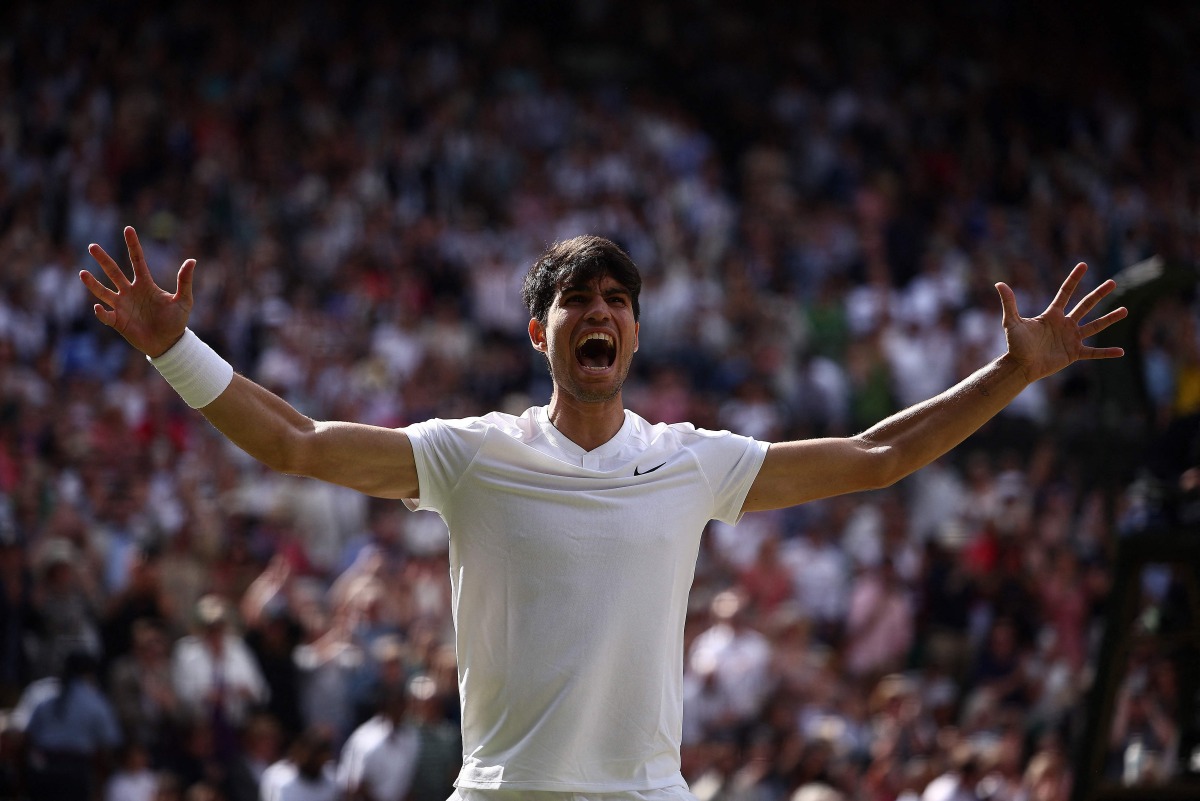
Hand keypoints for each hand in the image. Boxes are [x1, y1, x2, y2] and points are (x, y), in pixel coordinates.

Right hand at [80, 226, 194, 356]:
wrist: (168, 343)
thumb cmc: (176, 321)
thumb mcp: (184, 300)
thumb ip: (184, 281)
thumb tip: (192, 260)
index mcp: (145, 284)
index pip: (137, 260)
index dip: (133, 245)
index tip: (128, 228)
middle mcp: (130, 292)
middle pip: (114, 272)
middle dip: (103, 260)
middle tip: (92, 246)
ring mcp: (122, 306)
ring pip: (103, 292)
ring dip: (93, 283)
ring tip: (83, 273)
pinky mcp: (118, 321)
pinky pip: (106, 315)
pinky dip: (101, 312)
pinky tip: (98, 307)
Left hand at [996, 262, 1127, 382]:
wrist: (1020, 366)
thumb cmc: (1015, 345)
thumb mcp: (1012, 322)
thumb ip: (1009, 303)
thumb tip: (999, 283)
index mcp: (1052, 315)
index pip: (1065, 293)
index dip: (1074, 279)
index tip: (1083, 265)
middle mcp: (1065, 324)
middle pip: (1085, 305)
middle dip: (1099, 294)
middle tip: (1113, 282)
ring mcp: (1071, 338)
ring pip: (1095, 326)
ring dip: (1110, 319)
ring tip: (1125, 310)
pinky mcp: (1074, 353)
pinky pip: (1094, 352)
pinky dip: (1106, 353)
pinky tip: (1121, 352)